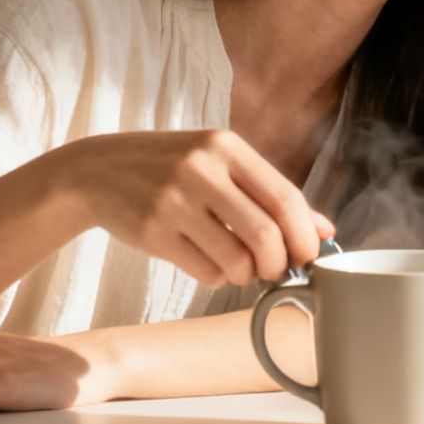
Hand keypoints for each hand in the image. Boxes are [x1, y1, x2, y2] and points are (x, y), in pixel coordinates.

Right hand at [48, 129, 334, 286]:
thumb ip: (271, 193)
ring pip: (236, 261)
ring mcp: (173, 201)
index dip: (305, 236)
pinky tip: (207, 262)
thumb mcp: (220, 164)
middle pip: (266, 235)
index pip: (286, 197)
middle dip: (278, 264)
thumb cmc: (172, 168)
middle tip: (274, 269)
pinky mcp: (152, 232)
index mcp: (226, 146)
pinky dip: (216, 277)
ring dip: (246, 274)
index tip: (309, 255)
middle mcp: (201, 169)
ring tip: (238, 264)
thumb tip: (325, 230)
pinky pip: (205, 272)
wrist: (98, 169)